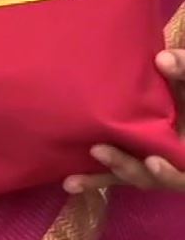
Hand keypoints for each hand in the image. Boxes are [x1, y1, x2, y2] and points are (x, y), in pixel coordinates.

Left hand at [64, 49, 184, 193]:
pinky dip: (93, 178)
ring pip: (131, 176)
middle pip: (153, 176)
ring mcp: (150, 159)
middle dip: (128, 168)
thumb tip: (163, 60)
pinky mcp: (131, 156)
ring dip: (103, 176)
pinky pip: (114, 172)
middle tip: (99, 150)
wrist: (174, 92)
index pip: (184, 168)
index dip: (171, 173)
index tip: (152, 161)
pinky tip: (69, 183)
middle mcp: (171, 158)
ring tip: (72, 179)